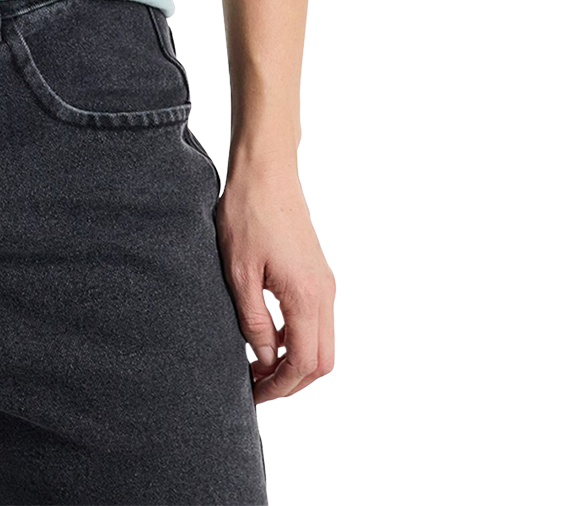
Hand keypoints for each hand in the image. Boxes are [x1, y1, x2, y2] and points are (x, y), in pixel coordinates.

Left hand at [214, 150, 335, 405]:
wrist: (266, 171)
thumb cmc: (248, 214)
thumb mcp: (239, 271)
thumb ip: (254, 321)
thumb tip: (265, 359)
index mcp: (306, 297)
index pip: (303, 363)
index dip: (280, 386)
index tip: (252, 393)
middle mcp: (324, 294)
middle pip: (321, 361)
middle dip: (292, 382)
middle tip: (256, 386)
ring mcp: (325, 284)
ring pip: (323, 343)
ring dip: (296, 362)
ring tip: (260, 366)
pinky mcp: (318, 274)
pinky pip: (318, 322)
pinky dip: (299, 340)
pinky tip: (270, 336)